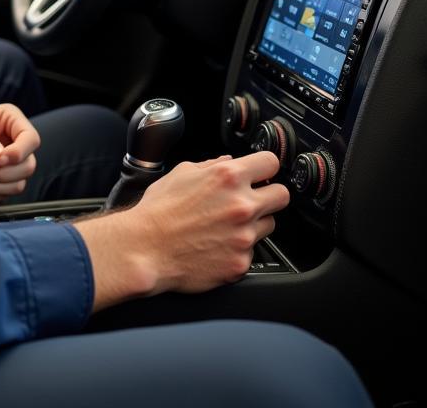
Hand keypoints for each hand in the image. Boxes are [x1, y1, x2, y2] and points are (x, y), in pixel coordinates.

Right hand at [75, 151, 289, 311]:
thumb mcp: (181, 173)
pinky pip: (251, 253)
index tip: (261, 173)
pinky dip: (238, 249)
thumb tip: (229, 162)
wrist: (145, 248)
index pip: (271, 162)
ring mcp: (244, 237)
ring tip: (226, 226)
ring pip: (269, 225)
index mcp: (228, 177)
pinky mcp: (240, 263)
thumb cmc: (158, 211)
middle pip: (281, 195)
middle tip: (251, 200)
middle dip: (268, 195)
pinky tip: (217, 246)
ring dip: (254, 224)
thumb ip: (211, 165)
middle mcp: (241, 206)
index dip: (265, 167)